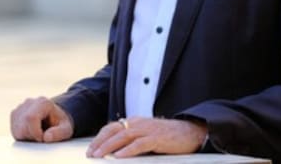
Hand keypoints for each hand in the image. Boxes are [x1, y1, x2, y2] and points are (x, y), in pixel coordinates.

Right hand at [10, 96, 73, 142]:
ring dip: (27, 136)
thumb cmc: (60, 123)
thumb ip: (58, 133)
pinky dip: (22, 135)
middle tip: (42, 136)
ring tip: (38, 132)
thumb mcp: (66, 129)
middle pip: (23, 126)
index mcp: (43, 103)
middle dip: (32, 136)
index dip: (35, 133)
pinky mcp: (14, 114)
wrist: (54, 117)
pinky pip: (14, 130)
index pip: (30, 118)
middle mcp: (29, 102)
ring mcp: (20, 107)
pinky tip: (31, 131)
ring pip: (17, 129)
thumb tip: (46, 138)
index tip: (43, 139)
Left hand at [86, 117, 206, 157]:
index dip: (99, 138)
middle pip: (114, 131)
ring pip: (123, 137)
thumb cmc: (167, 137)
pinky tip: (119, 157)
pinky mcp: (157, 138)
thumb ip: (132, 140)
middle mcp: (138, 123)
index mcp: (134, 122)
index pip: (111, 128)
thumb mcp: (145, 136)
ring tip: (99, 155)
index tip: (90, 149)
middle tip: (90, 154)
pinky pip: (139, 144)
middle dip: (99, 143)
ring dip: (109, 147)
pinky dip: (128, 151)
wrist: (190, 132)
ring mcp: (147, 130)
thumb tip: (115, 151)